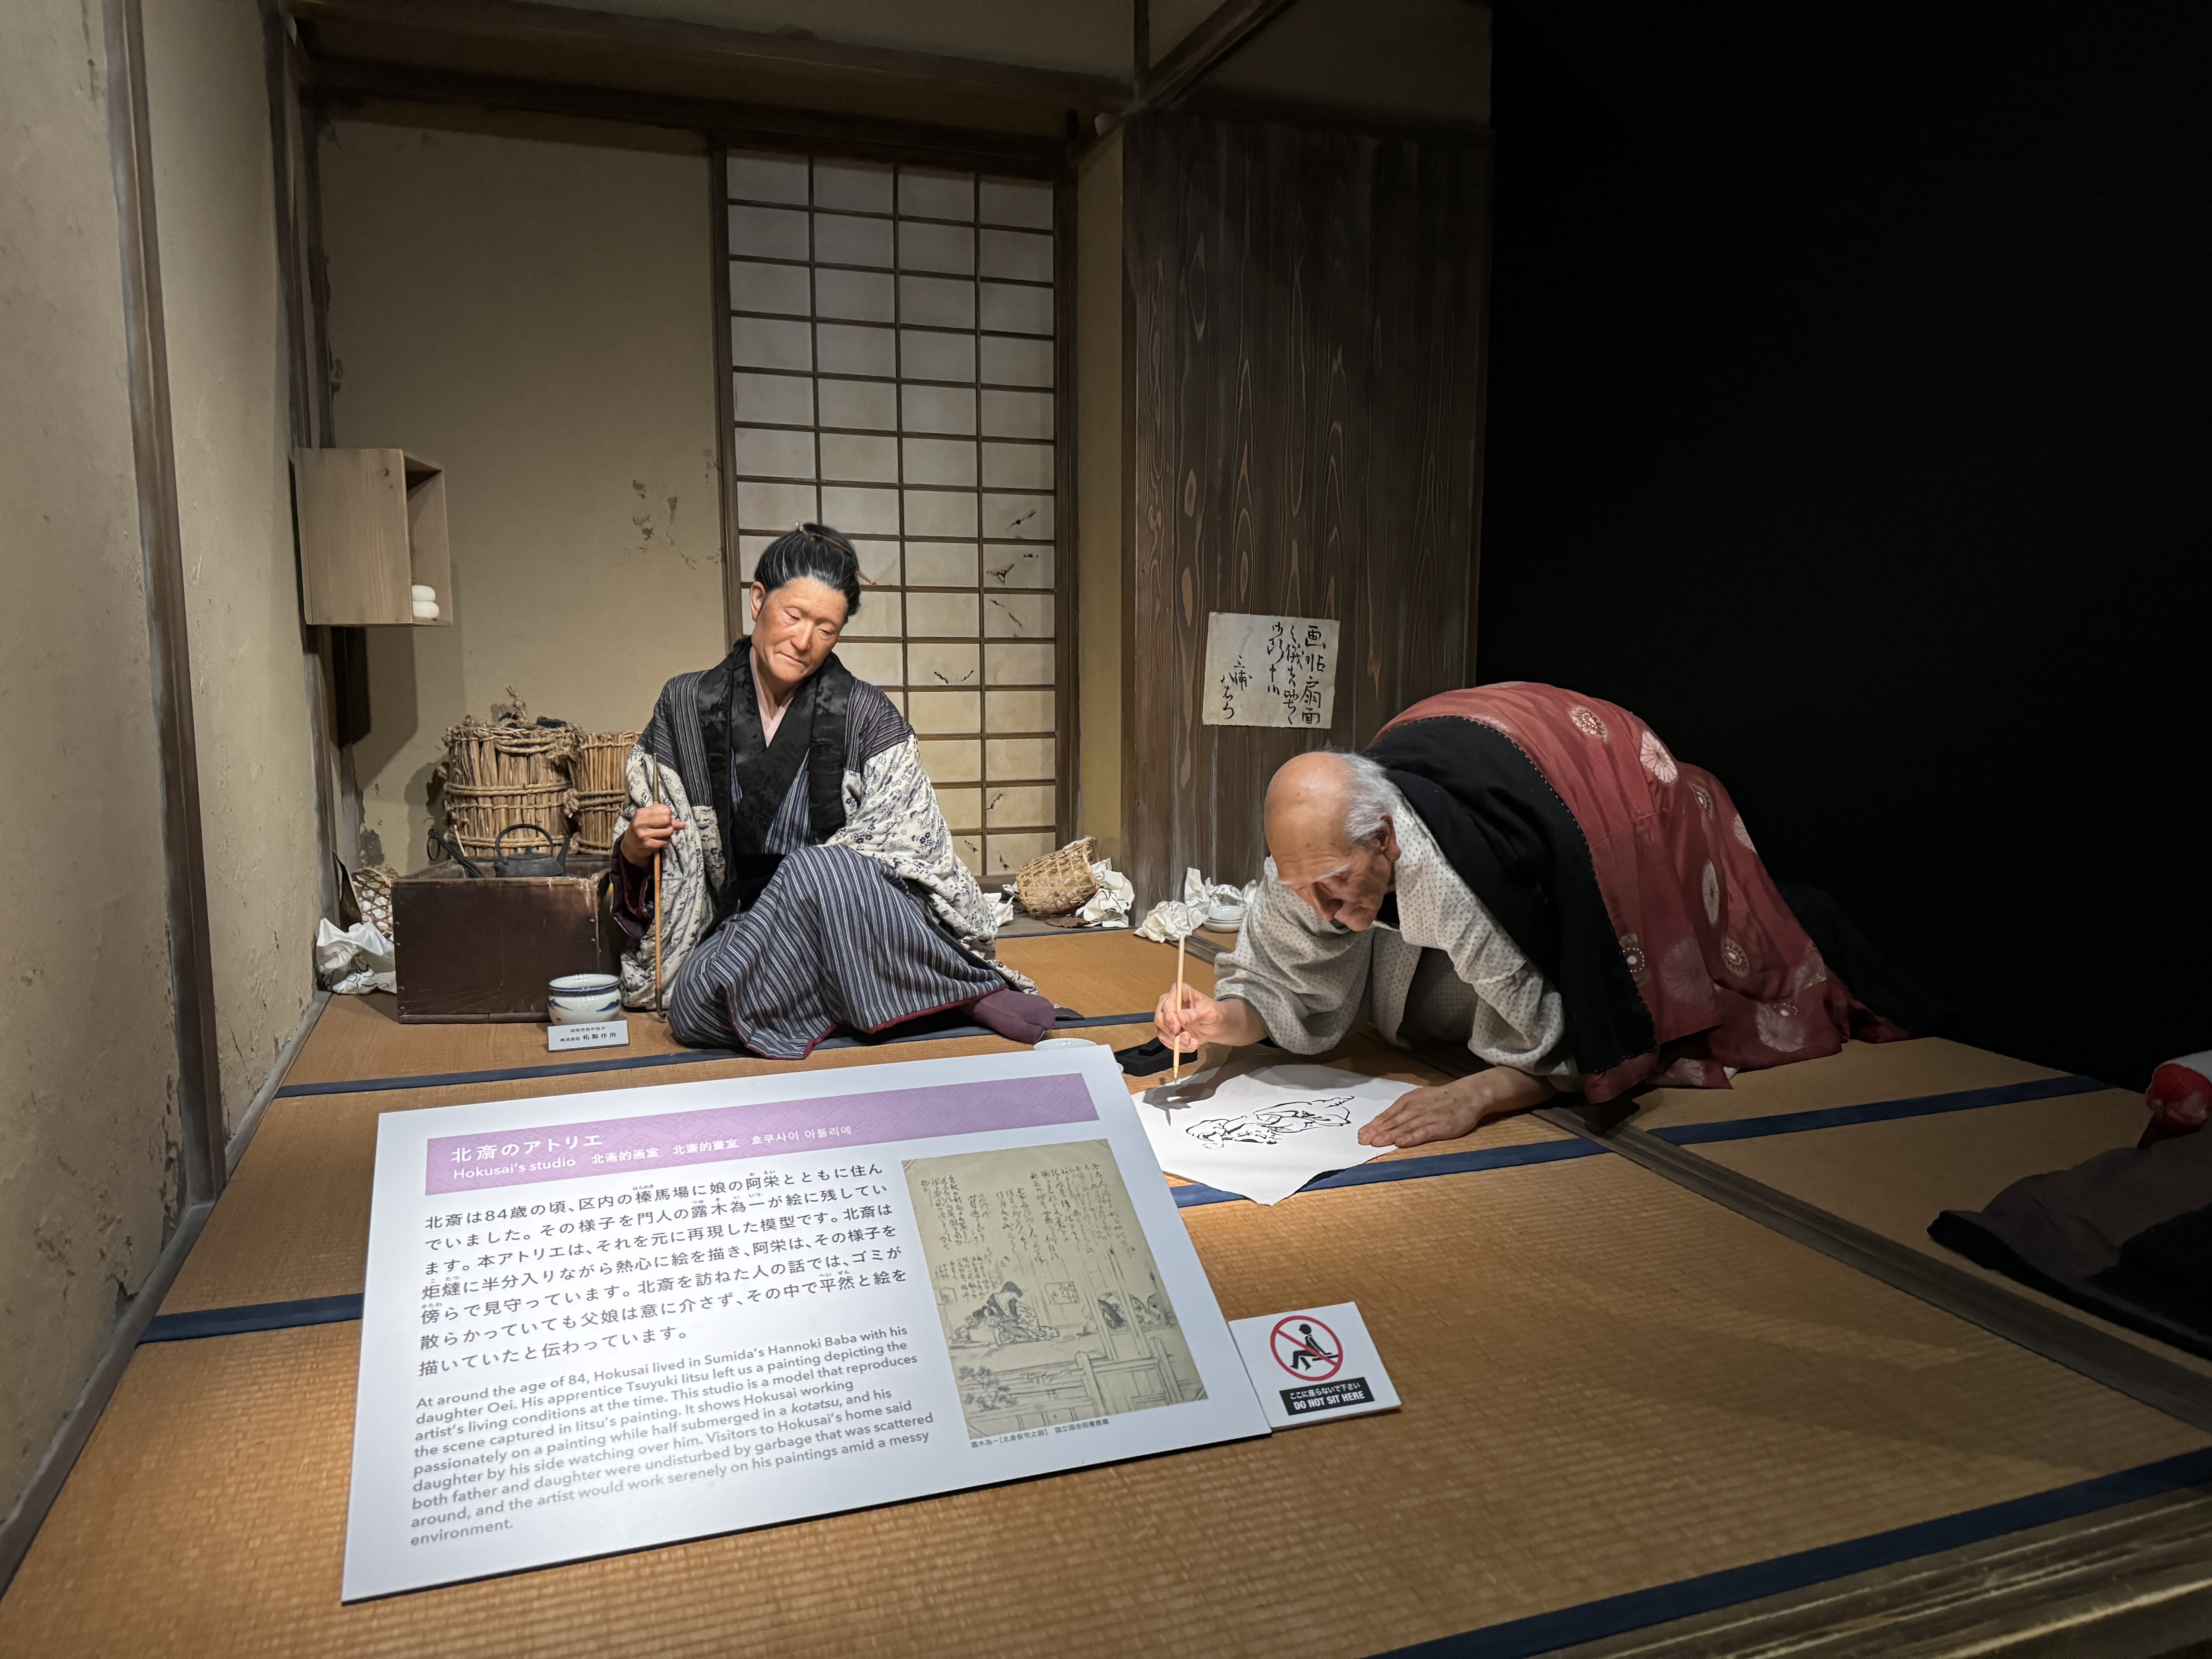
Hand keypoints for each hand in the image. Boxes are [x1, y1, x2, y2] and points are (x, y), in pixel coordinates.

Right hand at [621, 803, 683, 866]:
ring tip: (661, 834)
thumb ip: (666, 818)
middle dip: (669, 823)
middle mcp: (641, 822)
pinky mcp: (648, 844)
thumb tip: (683, 824)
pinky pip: (667, 840)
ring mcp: (644, 834)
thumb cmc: (643, 829)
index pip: (665, 809)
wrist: (631, 846)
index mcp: (641, 813)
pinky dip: (666, 840)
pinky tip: (659, 840)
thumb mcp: (650, 819)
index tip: (662, 819)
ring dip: (669, 833)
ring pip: (669, 830)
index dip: (667, 814)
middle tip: (664, 827)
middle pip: (667, 819)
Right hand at [1154, 986, 1264, 1054]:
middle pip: (1160, 1017)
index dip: (1170, 1016)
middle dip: (1172, 1031)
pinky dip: (1176, 1046)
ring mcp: (1167, 1016)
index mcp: (1180, 991)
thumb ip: (1195, 1015)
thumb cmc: (1213, 1014)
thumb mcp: (1209, 1013)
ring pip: (1161, 1030)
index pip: (1168, 1002)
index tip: (1177, 1028)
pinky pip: (1165, 1039)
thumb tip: (1181, 1019)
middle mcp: (1170, 1002)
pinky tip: (1189, 1046)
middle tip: (1187, 1039)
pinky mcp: (1167, 1029)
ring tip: (1193, 1044)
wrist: (1214, 1024)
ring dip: (1176, 1041)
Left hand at [1358, 1069, 1557, 1148]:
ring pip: (1405, 1127)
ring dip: (1389, 1136)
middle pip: (1393, 1121)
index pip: (1387, 1115)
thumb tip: (1383, 1124)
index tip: (1361, 1135)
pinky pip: (1423, 1133)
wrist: (1469, 1095)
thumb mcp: (1420, 1099)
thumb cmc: (1442, 1099)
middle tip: (1362, 1141)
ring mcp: (1428, 1116)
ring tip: (1376, 1143)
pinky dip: (1411, 1137)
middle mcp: (1416, 1107)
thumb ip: (1403, 1112)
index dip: (1374, 1125)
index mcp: (1409, 1100)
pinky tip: (1401, 1143)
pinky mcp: (1441, 1126)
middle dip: (1377, 1132)